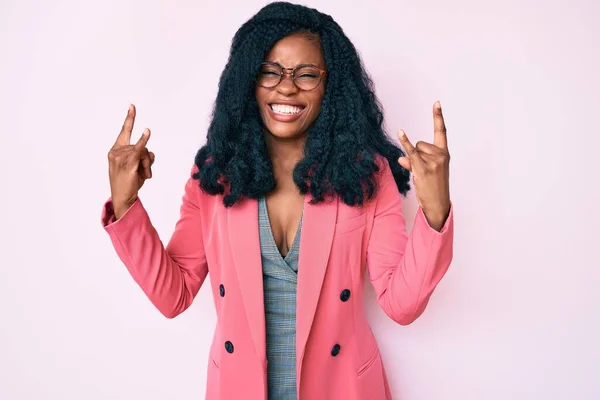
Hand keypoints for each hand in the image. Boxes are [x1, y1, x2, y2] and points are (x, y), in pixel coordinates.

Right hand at [107, 104, 154, 218]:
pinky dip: (143, 140)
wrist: (123, 198)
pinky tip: (147, 131)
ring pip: (144, 152)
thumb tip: (151, 153)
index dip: (129, 118)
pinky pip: (139, 149)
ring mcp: (121, 157)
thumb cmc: (129, 183)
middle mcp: (116, 151)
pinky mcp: (128, 163)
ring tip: (143, 176)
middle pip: (141, 146)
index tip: (132, 106)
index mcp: (116, 150)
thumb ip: (144, 156)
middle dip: (147, 160)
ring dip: (148, 165)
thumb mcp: (137, 167)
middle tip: (144, 174)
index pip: (124, 131)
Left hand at [398, 101, 450, 230]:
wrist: (438, 204)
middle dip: (417, 154)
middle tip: (423, 170)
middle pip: (420, 143)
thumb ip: (414, 160)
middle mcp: (441, 155)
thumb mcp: (427, 170)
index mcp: (445, 153)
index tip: (436, 102)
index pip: (441, 131)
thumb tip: (401, 158)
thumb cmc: (433, 187)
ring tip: (421, 175)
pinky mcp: (423, 168)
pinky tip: (400, 132)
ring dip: (413, 161)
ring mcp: (433, 161)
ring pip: (415, 150)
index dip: (438, 116)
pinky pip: (411, 152)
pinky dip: (405, 142)